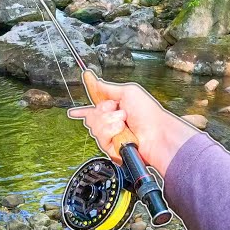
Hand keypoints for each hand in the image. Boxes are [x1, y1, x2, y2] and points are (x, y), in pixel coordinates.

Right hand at [67, 76, 198, 177]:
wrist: (157, 134)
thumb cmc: (148, 114)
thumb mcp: (129, 92)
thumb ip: (108, 88)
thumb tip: (95, 81)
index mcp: (114, 110)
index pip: (93, 109)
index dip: (82, 110)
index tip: (73, 112)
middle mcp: (111, 123)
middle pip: (91, 116)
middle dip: (103, 111)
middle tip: (118, 111)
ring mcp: (110, 136)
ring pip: (94, 126)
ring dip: (110, 121)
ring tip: (124, 123)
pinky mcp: (110, 147)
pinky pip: (100, 137)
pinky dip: (111, 131)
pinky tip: (121, 132)